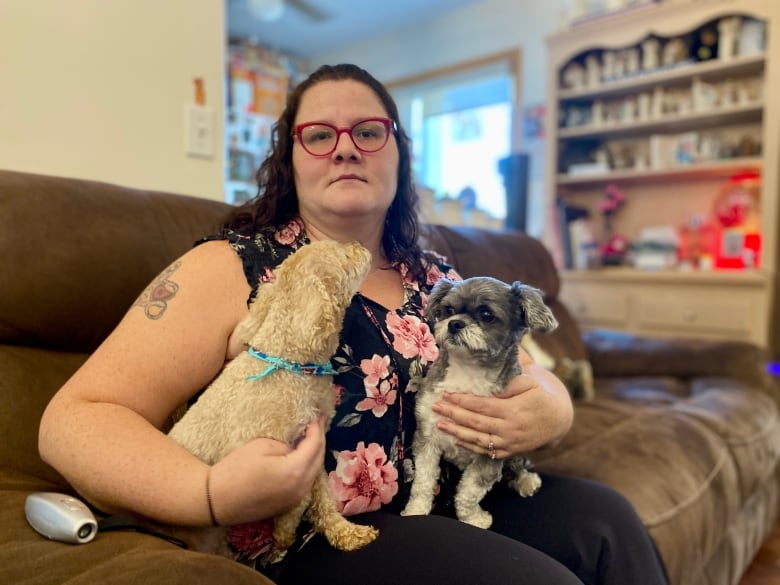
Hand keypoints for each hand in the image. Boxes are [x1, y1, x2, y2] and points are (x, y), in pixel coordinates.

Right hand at [207, 417, 326, 524]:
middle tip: (317, 423)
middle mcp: (302, 488)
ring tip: (312, 437)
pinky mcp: (288, 505)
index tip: (317, 414)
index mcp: (296, 471)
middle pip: (319, 459)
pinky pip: (305, 482)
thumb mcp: (261, 447)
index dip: (317, 427)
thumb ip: (286, 445)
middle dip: (319, 439)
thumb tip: (296, 447)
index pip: (315, 445)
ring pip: (314, 472)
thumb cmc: (236, 469)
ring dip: (315, 454)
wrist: (216, 500)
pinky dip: (307, 468)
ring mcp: (296, 499)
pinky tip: (303, 457)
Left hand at [432, 367, 571, 458]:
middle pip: (475, 422)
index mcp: (513, 410)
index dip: (461, 401)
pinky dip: (470, 447)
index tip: (446, 394)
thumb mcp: (531, 381)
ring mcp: (509, 443)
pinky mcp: (510, 451)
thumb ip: (510, 381)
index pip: (481, 405)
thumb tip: (491, 381)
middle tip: (435, 407)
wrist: (559, 420)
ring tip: (439, 425)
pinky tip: (456, 439)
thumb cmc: (541, 394)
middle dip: (453, 415)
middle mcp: (509, 429)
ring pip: (478, 439)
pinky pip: (487, 451)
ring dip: (456, 432)